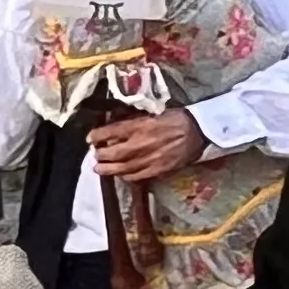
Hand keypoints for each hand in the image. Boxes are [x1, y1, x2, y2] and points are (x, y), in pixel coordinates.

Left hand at [88, 107, 208, 180]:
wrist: (198, 131)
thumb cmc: (175, 118)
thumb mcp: (152, 112)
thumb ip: (133, 120)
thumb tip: (115, 125)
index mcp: (141, 125)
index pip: (112, 131)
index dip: (98, 135)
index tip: (90, 138)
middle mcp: (142, 143)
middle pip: (114, 153)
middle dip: (100, 155)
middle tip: (94, 155)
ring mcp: (150, 159)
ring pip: (123, 168)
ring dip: (108, 169)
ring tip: (99, 168)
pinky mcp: (158, 170)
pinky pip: (137, 176)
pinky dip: (125, 176)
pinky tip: (121, 175)